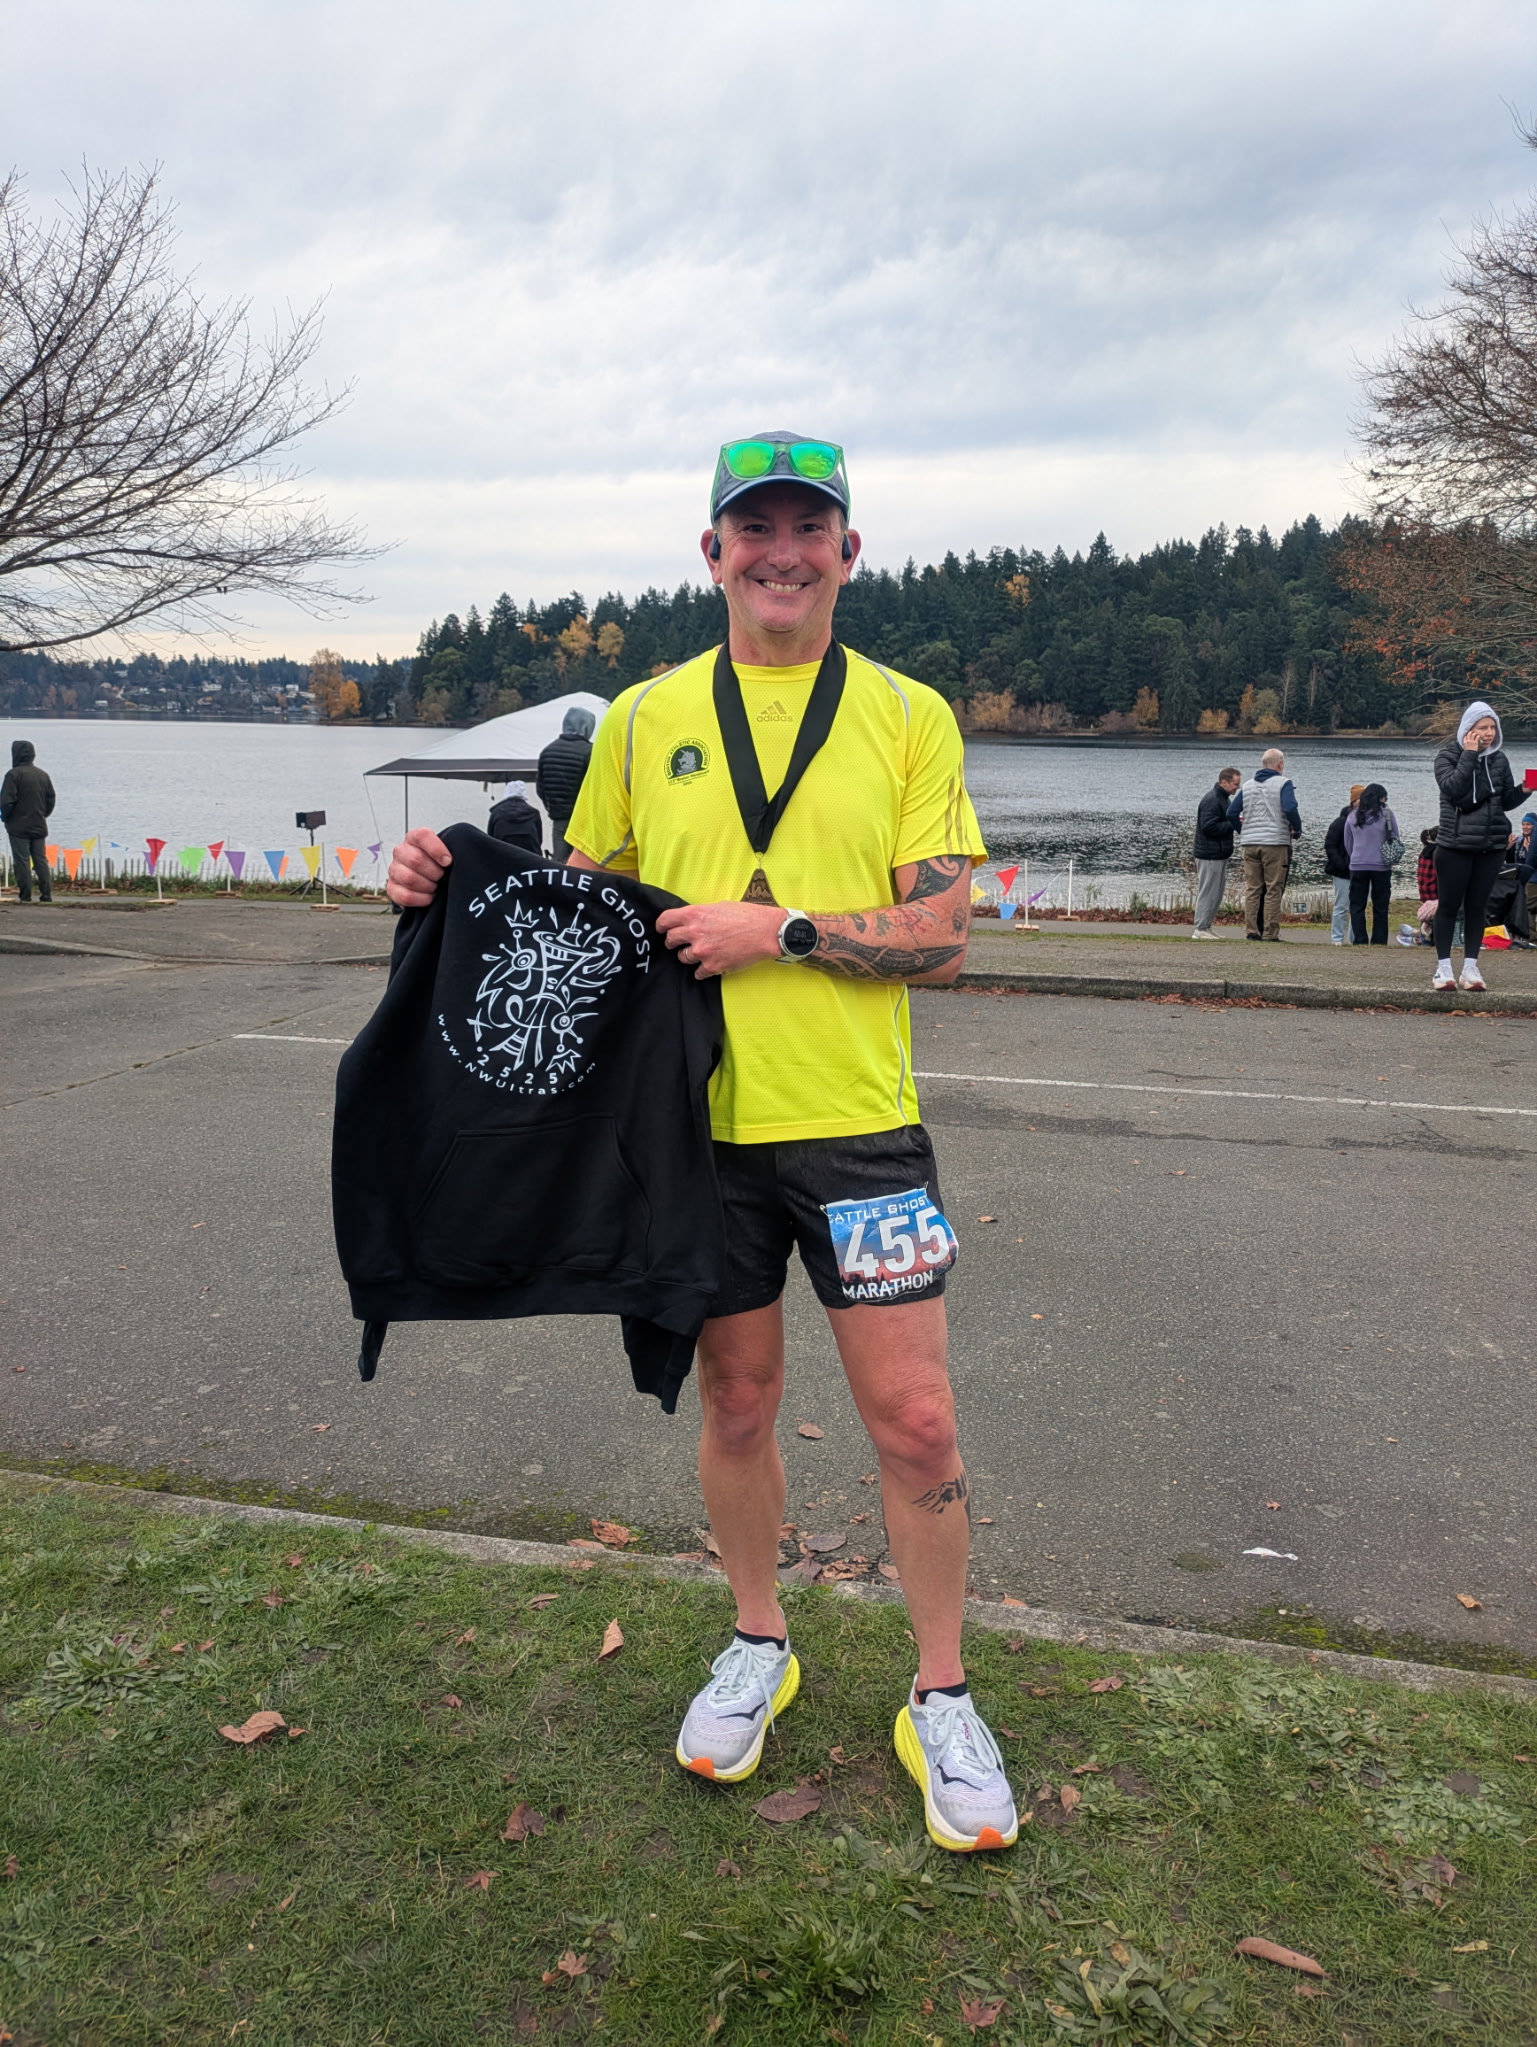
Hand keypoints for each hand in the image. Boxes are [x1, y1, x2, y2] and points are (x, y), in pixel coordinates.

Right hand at [386, 828, 451, 907]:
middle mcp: (401, 851)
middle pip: (415, 860)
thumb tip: (457, 858)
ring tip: (436, 886)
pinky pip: (405, 896)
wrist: (432, 880)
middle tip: (442, 877)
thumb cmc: (441, 865)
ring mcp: (394, 870)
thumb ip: (452, 849)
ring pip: (409, 878)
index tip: (448, 861)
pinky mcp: (392, 888)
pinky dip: (421, 899)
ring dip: (428, 886)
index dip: (436, 849)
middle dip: (435, 872)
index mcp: (414, 838)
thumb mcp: (448, 852)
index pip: (422, 836)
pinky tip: (429, 897)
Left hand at [656, 900, 784, 977]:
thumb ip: (701, 914)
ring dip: (688, 956)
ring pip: (683, 957)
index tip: (662, 930)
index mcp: (695, 914)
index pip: (665, 920)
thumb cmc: (747, 915)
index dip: (661, 926)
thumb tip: (690, 920)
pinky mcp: (712, 966)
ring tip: (700, 953)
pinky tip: (709, 965)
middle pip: (671, 940)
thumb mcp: (719, 906)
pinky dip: (702, 971)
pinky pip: (697, 973)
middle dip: (673, 942)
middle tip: (678, 944)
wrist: (766, 932)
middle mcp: (695, 932)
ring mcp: (702, 951)